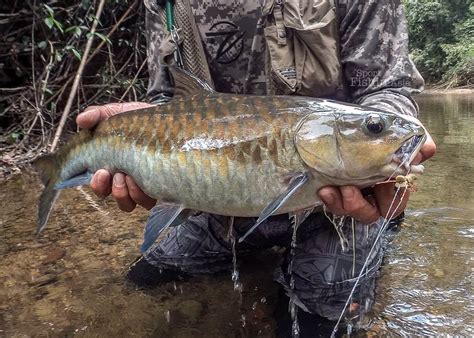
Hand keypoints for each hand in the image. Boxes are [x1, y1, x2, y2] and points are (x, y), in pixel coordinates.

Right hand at [76, 102, 156, 210]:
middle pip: (115, 198)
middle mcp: (126, 180)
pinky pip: (148, 202)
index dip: (98, 185)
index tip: (101, 172)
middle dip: (112, 190)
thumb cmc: (139, 119)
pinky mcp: (159, 186)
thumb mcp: (115, 113)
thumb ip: (96, 115)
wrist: (167, 119)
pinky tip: (145, 178)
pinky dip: (144, 195)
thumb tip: (81, 120)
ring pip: (130, 203)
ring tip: (130, 175)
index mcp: (111, 167)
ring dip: (127, 193)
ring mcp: (143, 185)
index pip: (100, 186)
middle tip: (116, 174)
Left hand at [318, 133, 436, 223]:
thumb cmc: (389, 131)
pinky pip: (331, 203)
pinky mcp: (335, 189)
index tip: (380, 184)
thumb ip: (419, 143)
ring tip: (329, 189)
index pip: (394, 204)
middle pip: (368, 214)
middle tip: (348, 189)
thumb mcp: (407, 133)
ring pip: (347, 211)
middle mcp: (373, 195)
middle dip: (357, 206)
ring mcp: (353, 194)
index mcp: (393, 186)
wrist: (366, 122)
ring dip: (339, 203)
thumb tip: (425, 151)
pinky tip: (322, 188)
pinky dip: (327, 198)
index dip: (388, 199)